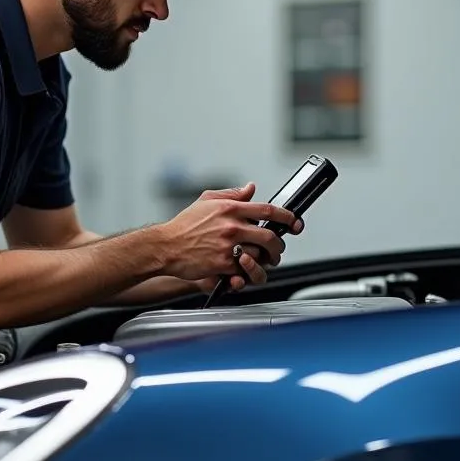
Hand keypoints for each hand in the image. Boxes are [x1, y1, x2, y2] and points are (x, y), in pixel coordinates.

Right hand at [160, 183, 302, 289]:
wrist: (165, 246)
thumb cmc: (183, 226)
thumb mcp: (207, 201)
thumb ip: (232, 194)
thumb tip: (250, 189)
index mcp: (230, 209)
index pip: (268, 210)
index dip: (287, 216)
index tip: (294, 222)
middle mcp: (232, 227)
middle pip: (270, 237)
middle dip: (278, 245)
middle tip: (276, 249)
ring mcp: (228, 247)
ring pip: (260, 256)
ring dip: (264, 261)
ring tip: (261, 261)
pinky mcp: (223, 265)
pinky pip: (245, 270)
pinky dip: (247, 272)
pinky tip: (242, 268)